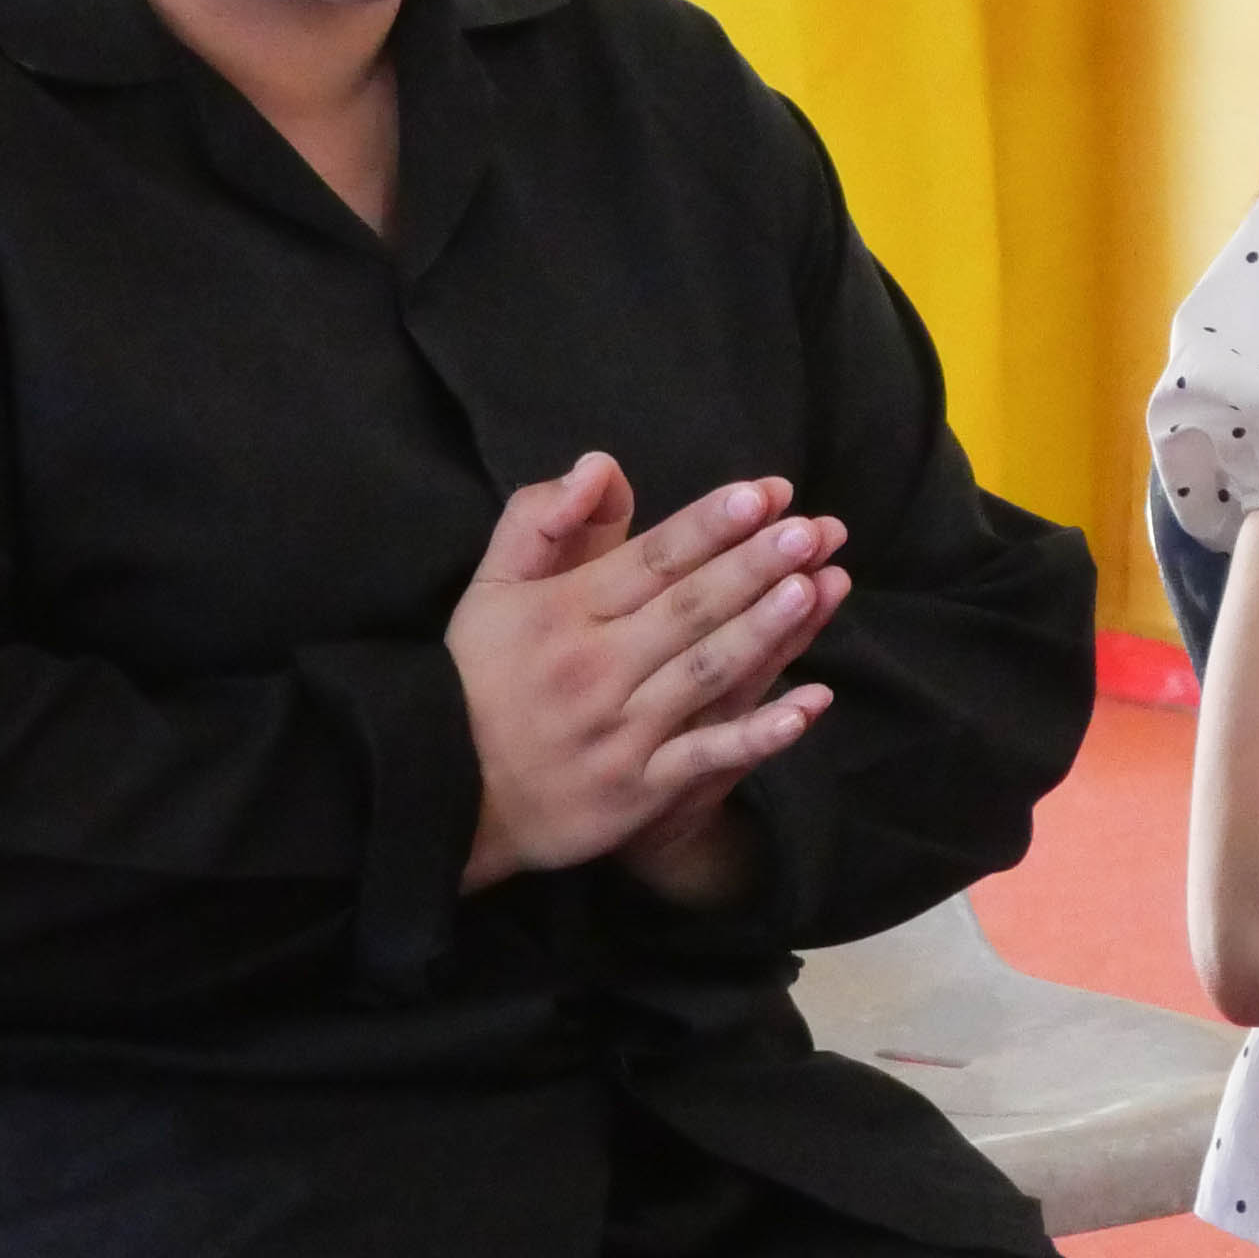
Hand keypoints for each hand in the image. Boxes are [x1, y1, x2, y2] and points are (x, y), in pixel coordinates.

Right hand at [447, 455, 850, 890]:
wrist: (443, 794)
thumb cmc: (478, 677)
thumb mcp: (490, 588)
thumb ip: (539, 518)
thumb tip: (599, 464)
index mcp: (563, 614)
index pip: (651, 560)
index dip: (709, 525)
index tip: (766, 493)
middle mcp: (595, 669)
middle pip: (688, 609)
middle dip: (755, 566)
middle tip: (813, 530)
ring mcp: (620, 733)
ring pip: (704, 673)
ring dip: (764, 632)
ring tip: (815, 588)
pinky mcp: (638, 789)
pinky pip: (705, 757)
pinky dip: (758, 736)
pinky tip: (808, 709)